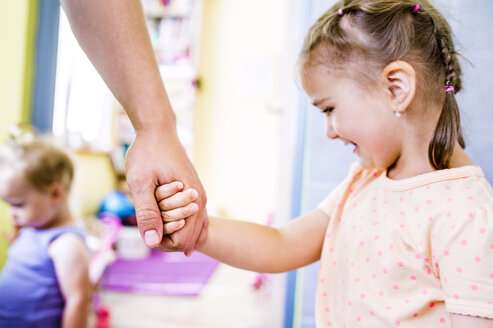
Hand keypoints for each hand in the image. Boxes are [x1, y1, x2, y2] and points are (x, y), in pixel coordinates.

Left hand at [125, 129, 207, 252]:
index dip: (160, 242)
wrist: (158, 130)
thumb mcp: (141, 182)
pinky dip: (184, 228)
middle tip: (147, 226)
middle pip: (189, 240)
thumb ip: (147, 212)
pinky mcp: (195, 192)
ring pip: (195, 231)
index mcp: (193, 201)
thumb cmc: (147, 154)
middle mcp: (201, 201)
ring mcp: (200, 196)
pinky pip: (196, 219)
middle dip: (167, 239)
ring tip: (155, 224)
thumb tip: (152, 242)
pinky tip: (173, 229)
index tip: (144, 228)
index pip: (182, 241)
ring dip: (174, 232)